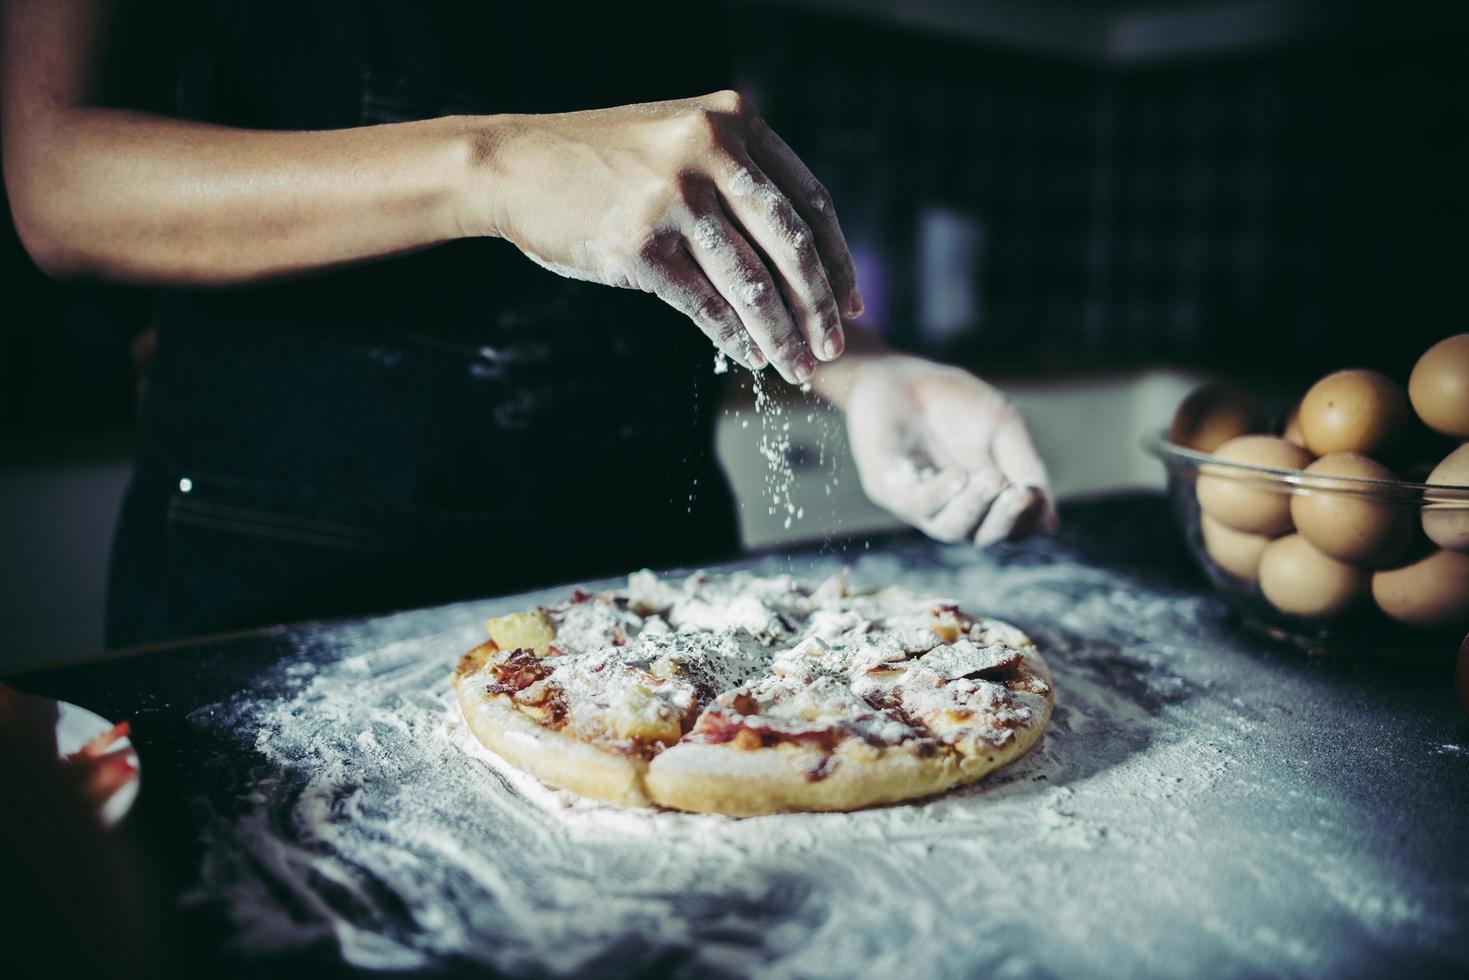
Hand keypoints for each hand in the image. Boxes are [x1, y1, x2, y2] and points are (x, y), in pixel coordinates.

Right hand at [476, 91, 862, 383]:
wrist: (514, 165)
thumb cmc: (603, 162)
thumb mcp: (679, 138)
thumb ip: (736, 174)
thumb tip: (798, 252)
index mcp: (732, 123)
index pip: (808, 201)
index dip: (837, 259)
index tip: (851, 302)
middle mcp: (709, 153)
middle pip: (791, 245)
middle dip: (819, 306)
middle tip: (833, 346)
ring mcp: (674, 199)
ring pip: (751, 282)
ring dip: (782, 333)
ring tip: (797, 366)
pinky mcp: (640, 245)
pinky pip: (704, 303)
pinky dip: (735, 336)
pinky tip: (752, 357)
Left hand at [846, 357, 1057, 546]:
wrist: (902, 376)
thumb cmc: (954, 403)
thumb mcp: (1003, 429)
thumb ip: (1025, 469)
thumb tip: (1050, 520)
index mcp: (984, 499)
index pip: (1010, 528)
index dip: (1025, 520)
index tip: (1033, 495)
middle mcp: (952, 508)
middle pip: (981, 536)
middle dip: (1004, 520)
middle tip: (1019, 495)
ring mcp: (920, 502)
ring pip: (950, 529)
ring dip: (975, 507)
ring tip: (992, 479)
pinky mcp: (888, 490)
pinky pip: (917, 504)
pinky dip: (941, 494)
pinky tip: (958, 476)